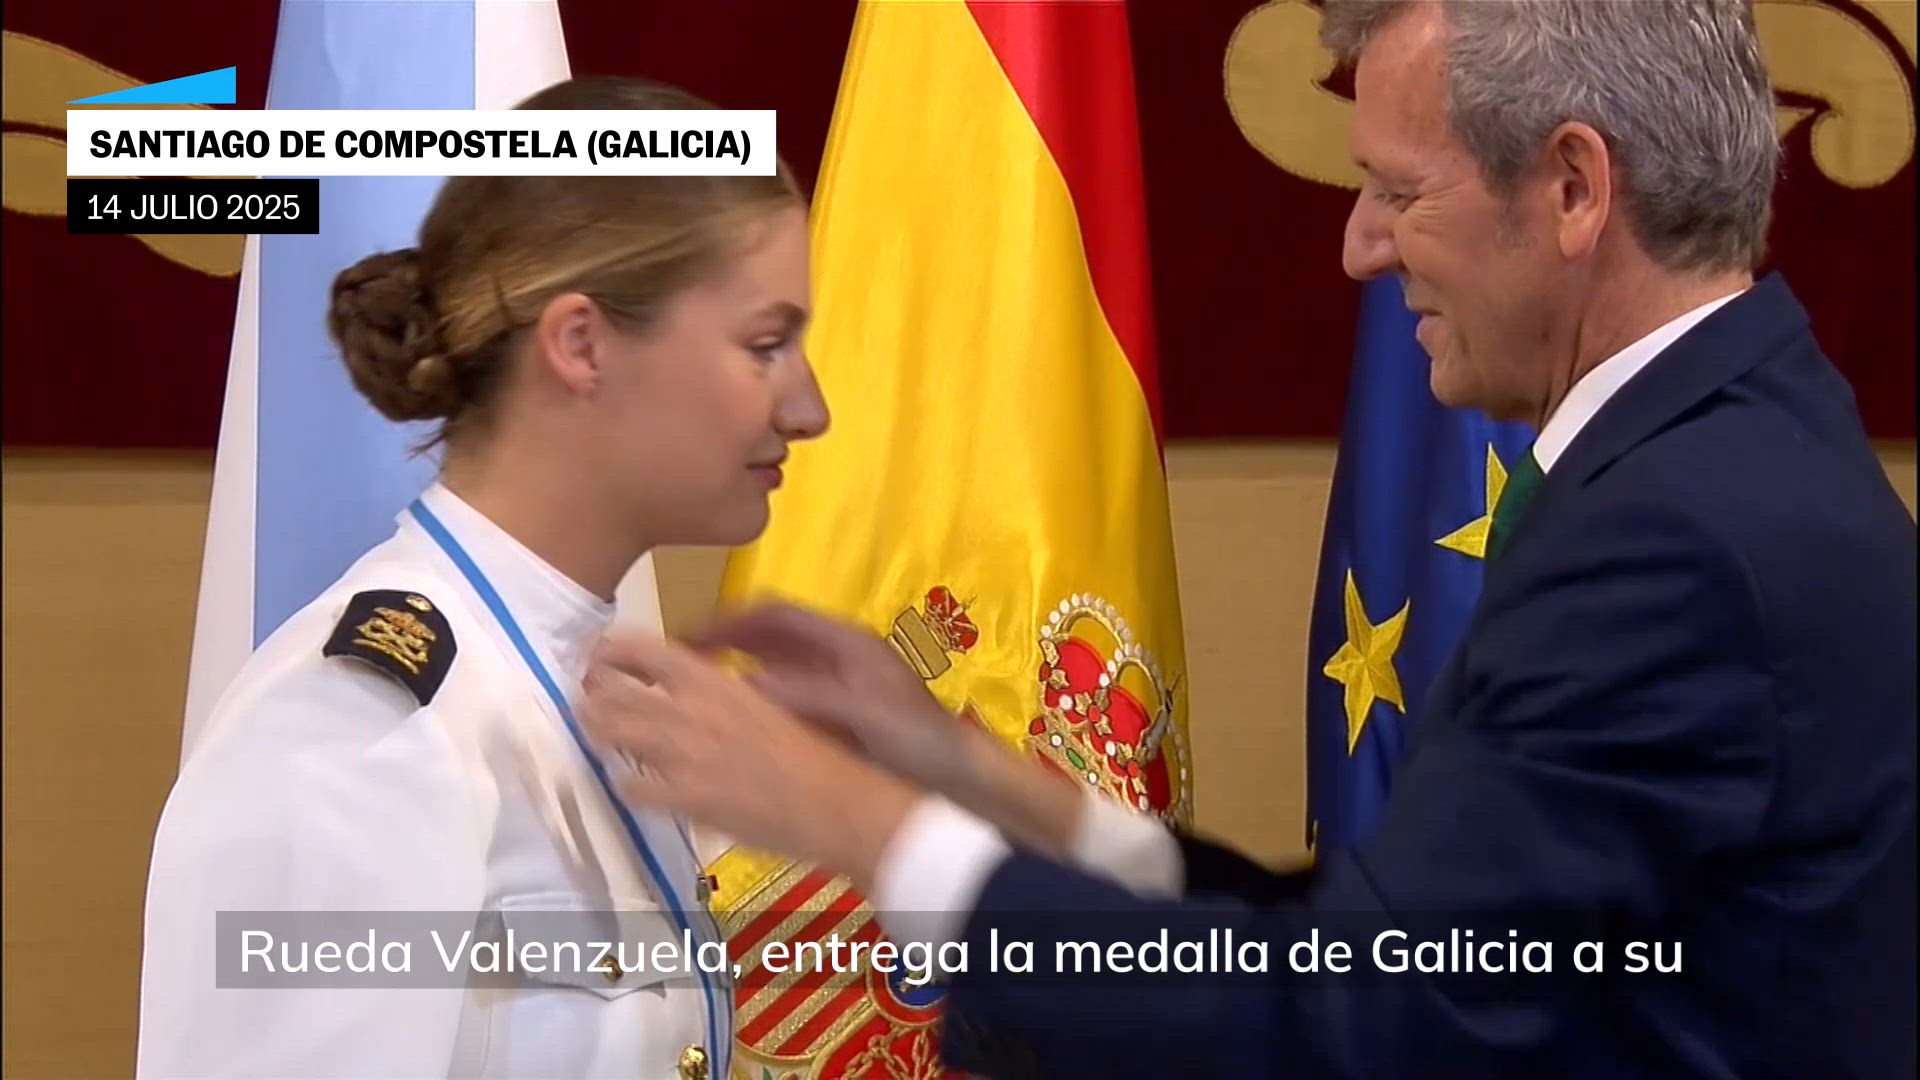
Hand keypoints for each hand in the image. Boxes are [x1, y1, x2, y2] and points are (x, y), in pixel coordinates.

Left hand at [579, 630, 918, 889]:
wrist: (829, 800)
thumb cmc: (811, 745)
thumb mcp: (765, 699)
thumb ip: (721, 692)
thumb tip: (695, 687)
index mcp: (711, 679)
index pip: (641, 649)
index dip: (611, 650)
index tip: (599, 654)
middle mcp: (687, 709)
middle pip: (613, 691)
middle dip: (592, 692)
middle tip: (587, 695)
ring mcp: (679, 755)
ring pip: (611, 734)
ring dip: (598, 730)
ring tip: (595, 731)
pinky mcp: (681, 797)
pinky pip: (631, 788)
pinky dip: (626, 785)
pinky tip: (632, 786)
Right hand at [692, 602, 983, 793]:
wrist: (957, 776)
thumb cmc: (918, 739)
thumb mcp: (864, 714)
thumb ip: (809, 696)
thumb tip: (746, 684)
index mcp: (843, 641)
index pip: (774, 614)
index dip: (728, 618)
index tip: (685, 635)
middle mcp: (834, 654)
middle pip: (766, 635)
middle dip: (721, 642)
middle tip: (673, 663)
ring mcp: (834, 682)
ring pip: (771, 665)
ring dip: (733, 670)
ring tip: (689, 691)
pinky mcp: (833, 710)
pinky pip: (782, 695)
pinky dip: (752, 700)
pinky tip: (729, 723)